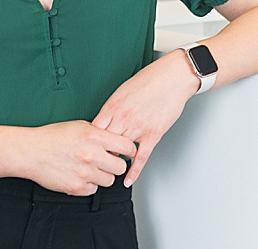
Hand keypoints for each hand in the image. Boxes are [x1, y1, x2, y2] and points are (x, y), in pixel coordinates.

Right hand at [23, 120, 134, 195]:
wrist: (31, 152)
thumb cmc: (52, 137)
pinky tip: (79, 174)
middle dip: (115, 164)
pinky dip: (89, 183)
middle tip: (106, 161)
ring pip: (109, 180)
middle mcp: (91, 155)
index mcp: (94, 136)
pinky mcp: (77, 187)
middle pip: (121, 167)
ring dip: (102, 175)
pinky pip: (94, 189)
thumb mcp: (79, 126)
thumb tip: (116, 142)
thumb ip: (100, 134)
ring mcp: (85, 173)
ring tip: (90, 167)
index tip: (126, 152)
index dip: (129, 150)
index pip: (127, 147)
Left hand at [92, 50, 198, 186]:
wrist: (171, 78)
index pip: (93, 130)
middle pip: (103, 143)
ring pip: (120, 152)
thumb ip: (112, 107)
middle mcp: (122, 118)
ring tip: (108, 170)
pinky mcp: (153, 135)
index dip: (88, 142)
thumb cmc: (149, 80)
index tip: (86, 149)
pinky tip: (128, 180)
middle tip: (95, 163)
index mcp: (112, 106)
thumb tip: (105, 118)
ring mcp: (137, 128)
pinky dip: (134, 171)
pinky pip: (141, 157)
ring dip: (114, 161)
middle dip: (98, 154)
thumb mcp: (122, 90)